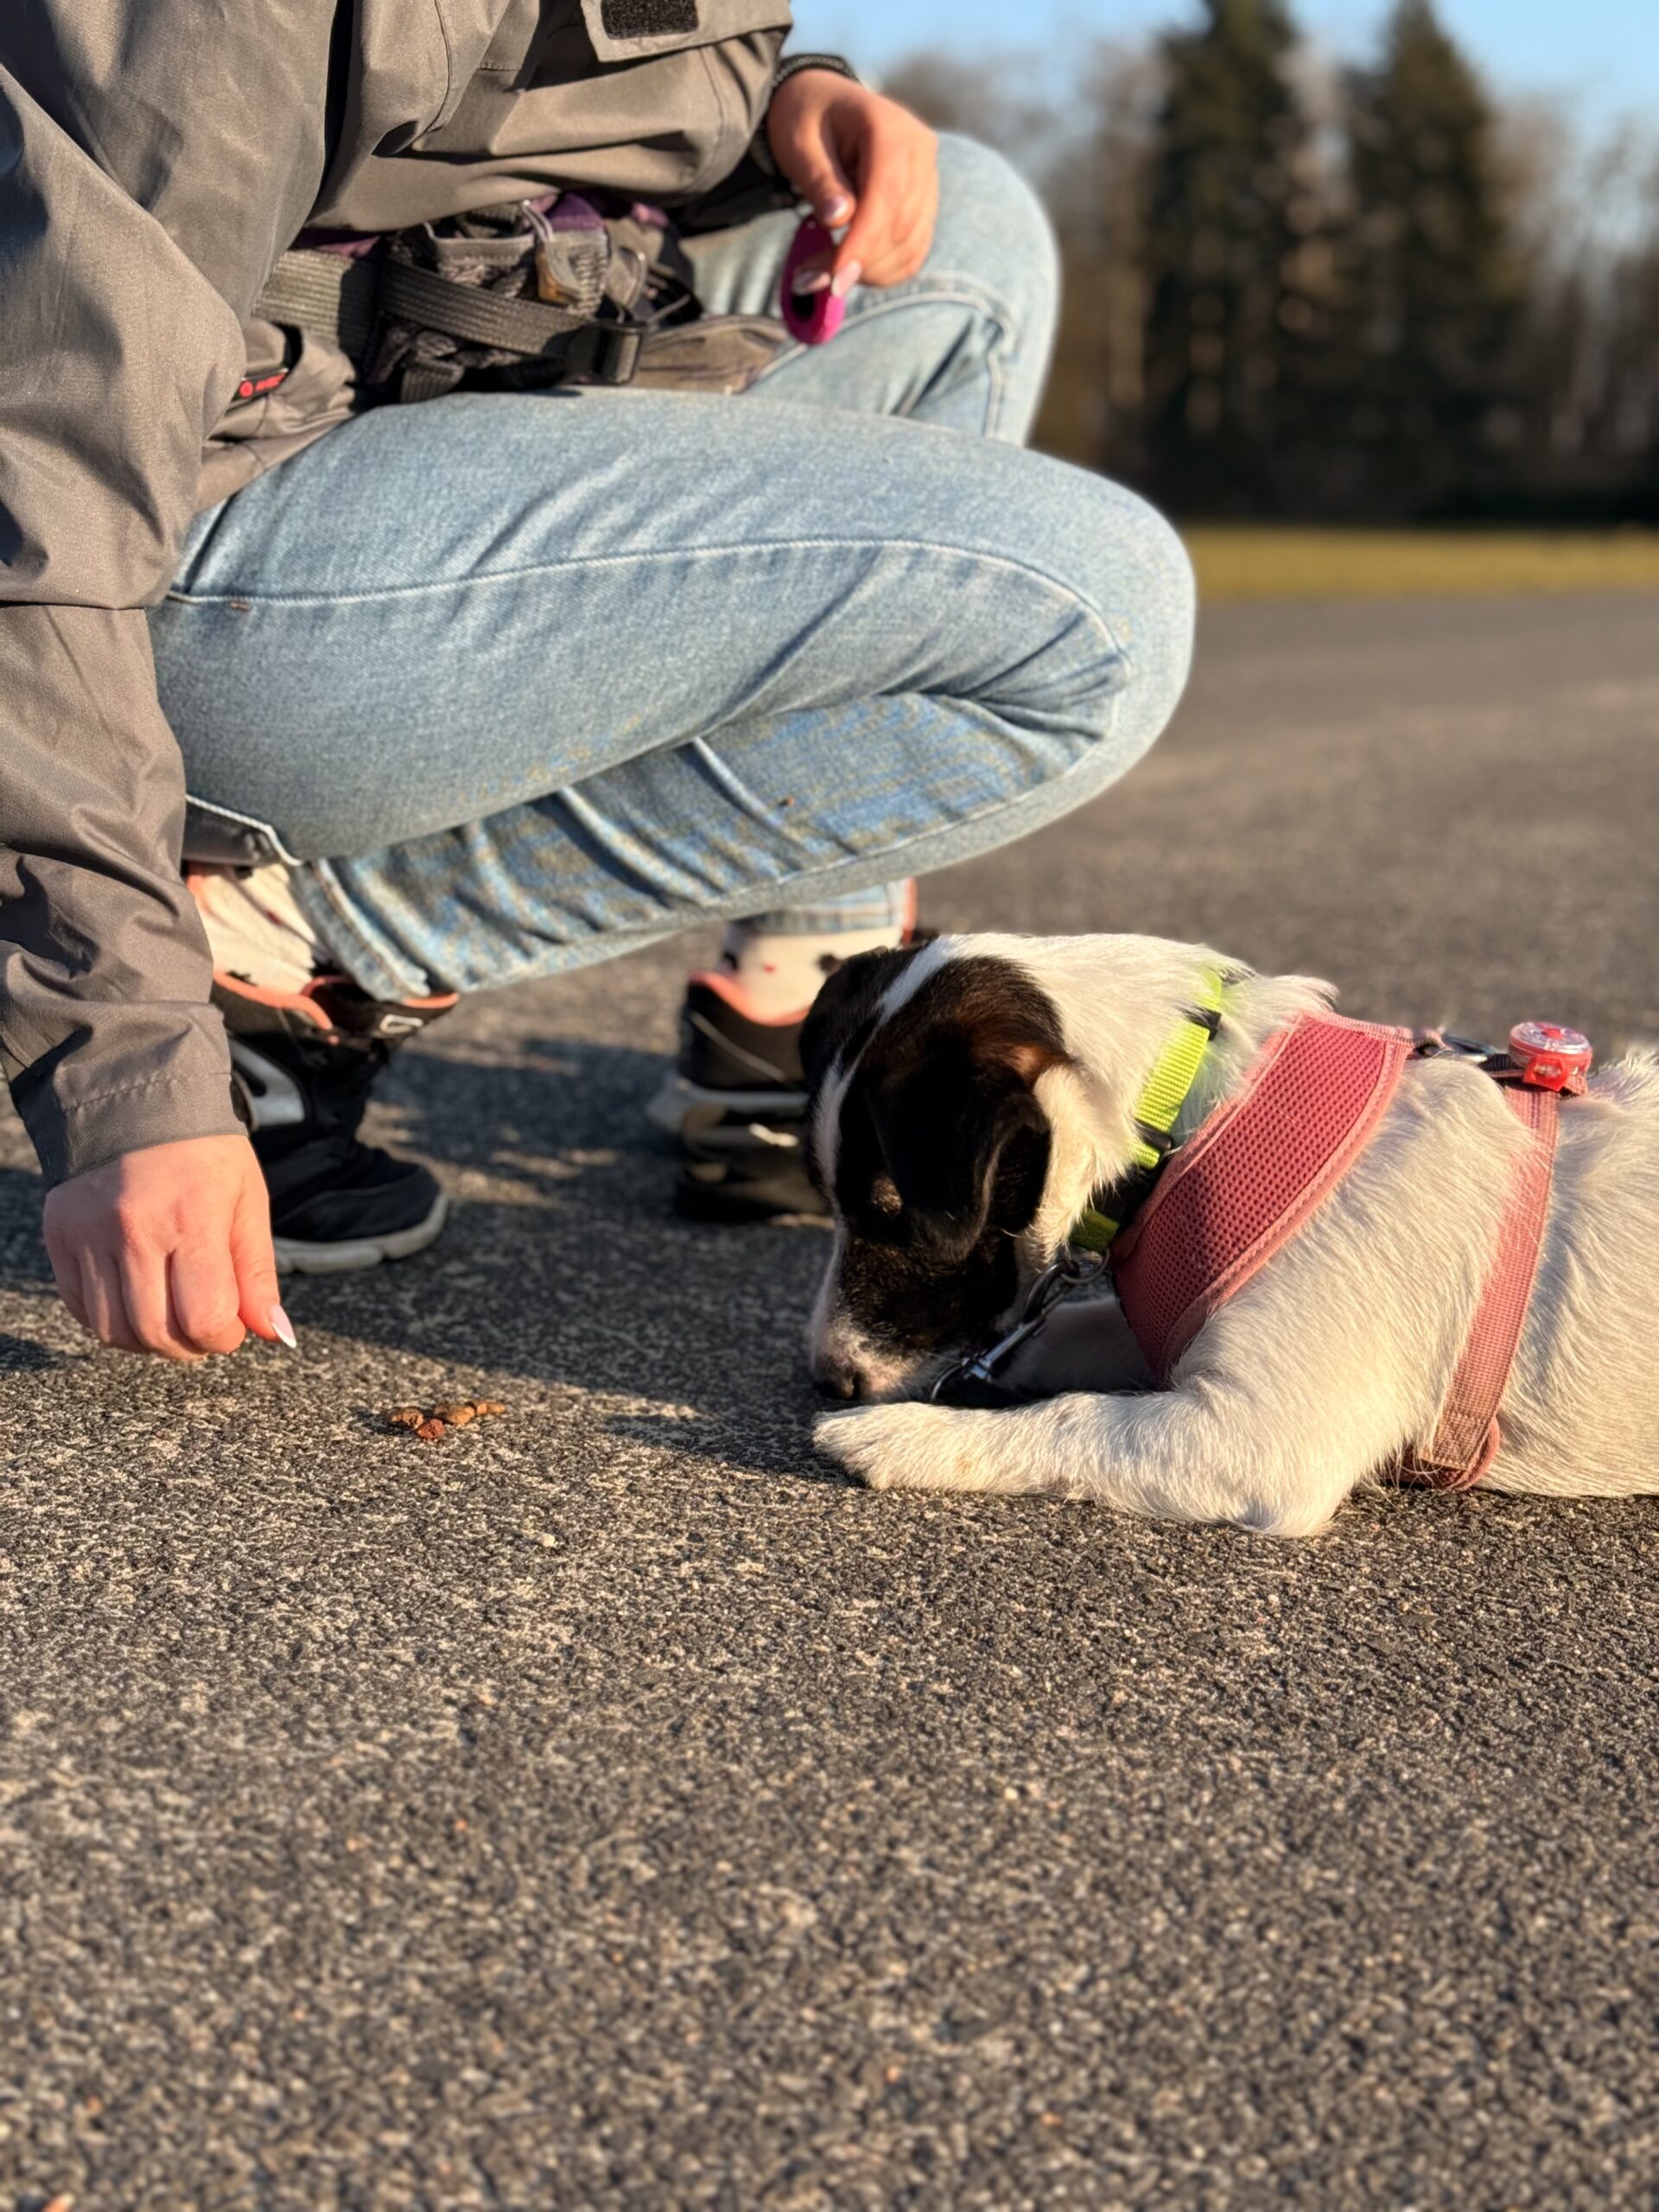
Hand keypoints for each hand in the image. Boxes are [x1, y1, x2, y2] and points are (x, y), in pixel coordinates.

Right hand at [44, 1133, 292, 1361]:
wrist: (135, 1099)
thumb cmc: (202, 1152)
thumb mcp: (247, 1201)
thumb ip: (257, 1273)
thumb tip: (274, 1335)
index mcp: (192, 1217)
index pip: (204, 1317)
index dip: (224, 1337)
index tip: (231, 1326)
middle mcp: (135, 1230)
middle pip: (156, 1333)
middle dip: (189, 1347)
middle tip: (203, 1328)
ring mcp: (90, 1235)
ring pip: (113, 1330)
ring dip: (148, 1342)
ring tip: (171, 1318)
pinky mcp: (59, 1237)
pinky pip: (81, 1309)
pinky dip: (111, 1322)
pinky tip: (135, 1302)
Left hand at [765, 74, 938, 297]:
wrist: (824, 104)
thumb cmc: (806, 118)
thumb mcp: (800, 142)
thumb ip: (820, 179)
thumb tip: (840, 220)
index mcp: (891, 128)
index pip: (887, 196)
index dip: (863, 244)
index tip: (833, 280)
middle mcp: (921, 152)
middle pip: (901, 226)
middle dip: (859, 263)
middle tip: (810, 281)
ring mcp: (928, 180)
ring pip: (910, 245)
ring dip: (868, 272)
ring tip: (820, 277)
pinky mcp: (924, 205)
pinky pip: (912, 252)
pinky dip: (882, 272)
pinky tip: (848, 269)